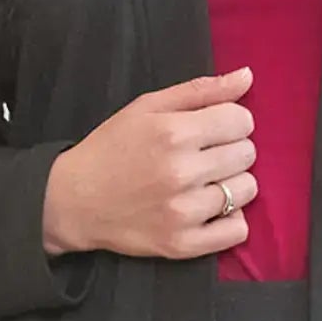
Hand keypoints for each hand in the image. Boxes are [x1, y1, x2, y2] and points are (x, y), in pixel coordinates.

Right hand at [43, 65, 257, 260]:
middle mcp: (182, 172)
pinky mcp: (183, 244)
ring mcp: (183, 211)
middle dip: (231, 149)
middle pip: (247, 154)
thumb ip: (200, 90)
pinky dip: (231, 219)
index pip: (241, 121)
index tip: (213, 128)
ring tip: (205, 181)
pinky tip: (210, 209)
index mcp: (173, 133)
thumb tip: (247, 76)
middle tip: (204, 155)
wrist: (73, 200)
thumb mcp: (147, 107)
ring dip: (232, 183)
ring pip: (247, 190)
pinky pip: (238, 230)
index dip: (231, 121)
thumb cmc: (111, 148)